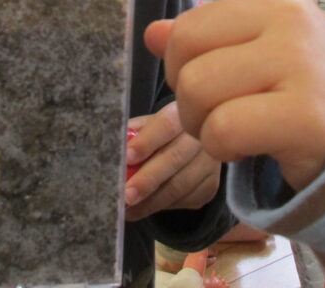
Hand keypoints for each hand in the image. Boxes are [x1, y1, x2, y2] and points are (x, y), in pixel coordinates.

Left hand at [123, 102, 220, 220]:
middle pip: (174, 158)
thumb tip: (113, 150)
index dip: (146, 142)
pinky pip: (187, 200)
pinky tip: (145, 208)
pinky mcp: (212, 185)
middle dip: (148, 179)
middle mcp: (200, 136)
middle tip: (126, 195)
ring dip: (152, 201)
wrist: (192, 143)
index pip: (165, 125)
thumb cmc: (160, 133)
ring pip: (181, 185)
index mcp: (181, 114)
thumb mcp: (145, 126)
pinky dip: (163, 207)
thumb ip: (131, 135)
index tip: (127, 158)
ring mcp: (209, 162)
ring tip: (129, 210)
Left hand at [139, 0, 324, 191]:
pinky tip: (245, 147)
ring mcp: (300, 61)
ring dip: (197, 120)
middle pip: (185, 36)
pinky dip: (218, 148)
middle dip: (181, 80)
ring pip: (196, 86)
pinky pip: (221, 129)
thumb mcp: (253, 55)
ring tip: (228, 126)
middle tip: (211, 103)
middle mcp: (289, 17)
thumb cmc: (298, 94)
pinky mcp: (305, 112)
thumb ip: (208, 37)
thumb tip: (153, 33)